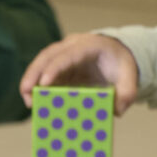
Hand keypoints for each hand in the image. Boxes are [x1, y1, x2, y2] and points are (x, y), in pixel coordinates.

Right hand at [19, 33, 140, 110]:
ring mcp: (62, 55)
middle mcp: (71, 46)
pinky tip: (34, 101)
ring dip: (31, 80)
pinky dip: (36, 86)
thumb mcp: (130, 76)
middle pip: (47, 55)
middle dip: (34, 73)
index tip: (43, 83)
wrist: (116, 54)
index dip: (55, 68)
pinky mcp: (58, 66)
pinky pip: (44, 74)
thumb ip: (127, 93)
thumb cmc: (120, 64)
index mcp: (89, 46)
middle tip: (26, 93)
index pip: (68, 55)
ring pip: (41, 63)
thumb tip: (116, 110)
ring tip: (27, 101)